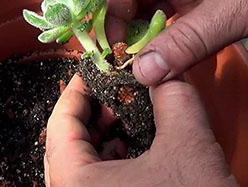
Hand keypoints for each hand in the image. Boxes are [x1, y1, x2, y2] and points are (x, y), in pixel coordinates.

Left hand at [44, 75, 236, 185]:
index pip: (59, 125)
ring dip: (99, 137)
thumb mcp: (189, 148)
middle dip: (90, 114)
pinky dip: (106, 162)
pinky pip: (90, 183)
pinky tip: (129, 150)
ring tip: (122, 118)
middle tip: (111, 93)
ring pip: (77, 166)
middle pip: (65, 145)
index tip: (88, 72)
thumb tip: (165, 73)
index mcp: (75, 183)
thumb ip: (174, 99)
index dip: (75, 92)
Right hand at [105, 0, 247, 85]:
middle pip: (134, 0)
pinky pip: (172, 28)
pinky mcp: (201, 10)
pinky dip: (166, 47)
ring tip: (141, 69)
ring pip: (151, 17)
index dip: (113, 13)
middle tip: (125, 64)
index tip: (114, 48)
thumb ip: (186, 41)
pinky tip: (163, 65)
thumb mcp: (231, 9)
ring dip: (145, 43)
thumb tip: (143, 73)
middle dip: (127, 31)